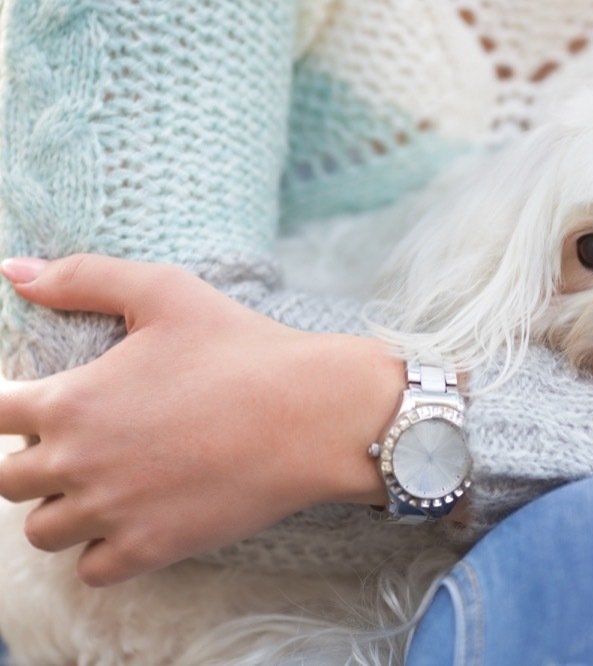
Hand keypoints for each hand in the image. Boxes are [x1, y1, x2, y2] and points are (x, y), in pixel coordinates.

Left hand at [0, 255, 402, 585]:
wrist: (313, 414)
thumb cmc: (243, 348)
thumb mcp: (165, 291)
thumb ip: (82, 277)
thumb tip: (12, 271)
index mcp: (71, 401)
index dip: (10, 408)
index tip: (40, 405)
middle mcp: (78, 464)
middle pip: (8, 480)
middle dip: (35, 460)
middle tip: (85, 443)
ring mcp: (113, 513)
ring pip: (41, 531)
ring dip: (61, 509)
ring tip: (103, 485)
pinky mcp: (153, 548)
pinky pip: (91, 570)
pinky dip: (99, 552)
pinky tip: (130, 521)